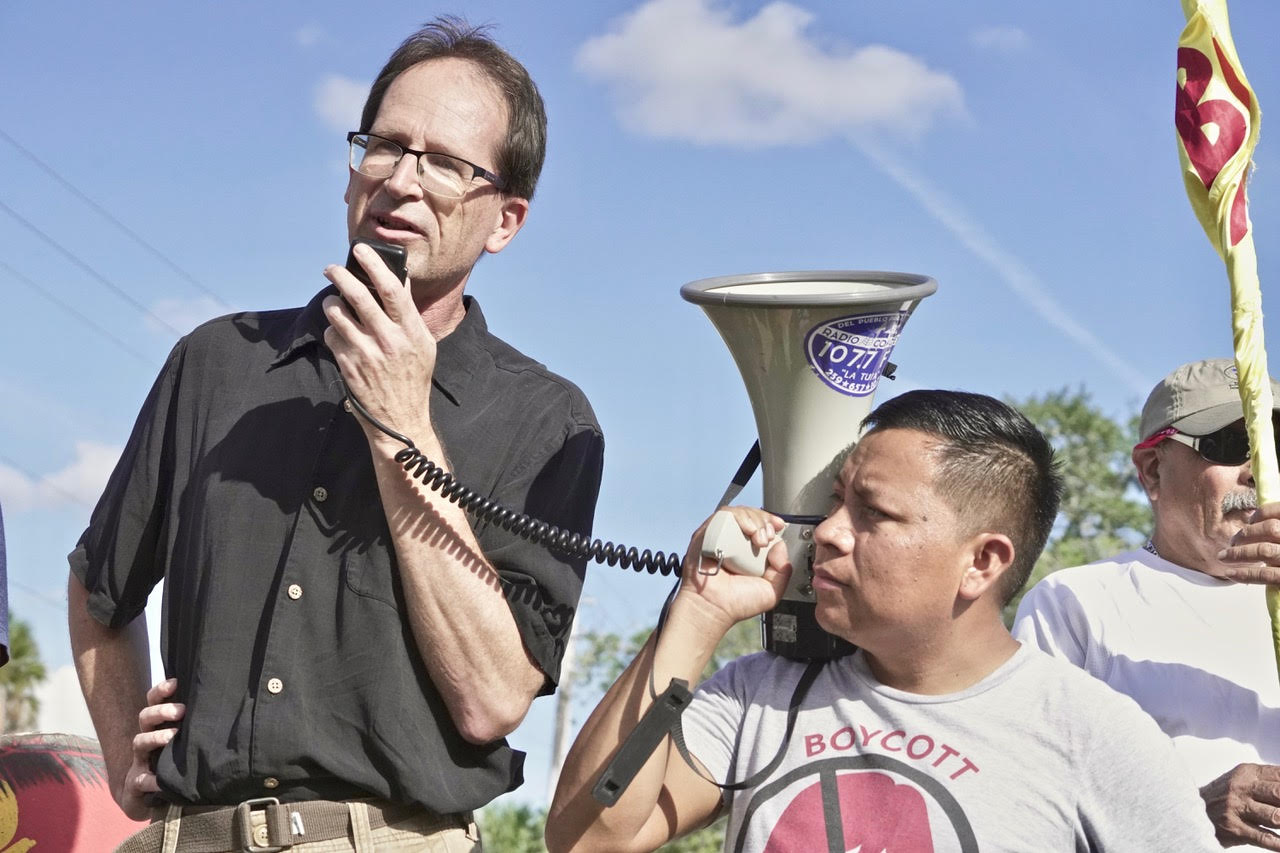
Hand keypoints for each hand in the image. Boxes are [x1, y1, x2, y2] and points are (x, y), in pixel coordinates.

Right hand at [117, 678, 184, 820]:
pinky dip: (148, 780)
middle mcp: (147, 739)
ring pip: (139, 742)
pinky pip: (139, 781)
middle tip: (181, 711)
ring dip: (155, 737)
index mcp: (159, 725)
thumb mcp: (186, 741)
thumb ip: (196, 725)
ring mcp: (140, 760)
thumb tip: (224, 705)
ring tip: (172, 736)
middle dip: (162, 711)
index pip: (154, 701)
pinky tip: (157, 781)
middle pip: (145, 717)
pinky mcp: (136, 783)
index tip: (176, 682)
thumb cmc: (176, 763)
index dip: (161, 690)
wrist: (151, 799)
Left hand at [322, 245, 436, 445]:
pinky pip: (332, 336)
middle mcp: (389, 340)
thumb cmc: (414, 379)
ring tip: (334, 302)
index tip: (361, 251)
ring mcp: (367, 353)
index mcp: (411, 332)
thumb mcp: (423, 346)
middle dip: (340, 275)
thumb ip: (410, 315)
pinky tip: (340, 336)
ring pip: (338, 313)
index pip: (392, 289)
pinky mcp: (348, 366)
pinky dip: (332, 331)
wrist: (401, 422)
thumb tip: (399, 280)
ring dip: (332, 303)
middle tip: (331, 268)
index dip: (374, 265)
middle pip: (359, 295)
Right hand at [672, 506, 791, 634]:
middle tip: (767, 537)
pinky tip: (747, 531)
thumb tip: (781, 546)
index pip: (762, 525)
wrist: (713, 607)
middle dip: (765, 521)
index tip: (779, 527)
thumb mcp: (771, 590)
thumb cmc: (735, 603)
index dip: (772, 522)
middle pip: (752, 515)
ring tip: (758, 537)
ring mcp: (720, 536)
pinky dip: (738, 518)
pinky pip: (723, 516)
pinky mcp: (707, 533)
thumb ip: (783, 570)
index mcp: (749, 551)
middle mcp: (735, 542)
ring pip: (739, 513)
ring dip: (754, 520)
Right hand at [1201, 763, 1279, 849]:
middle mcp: (1240, 788)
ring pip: (1276, 816)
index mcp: (1246, 773)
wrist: (1194, 812)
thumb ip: (1268, 779)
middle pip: (1279, 793)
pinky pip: (1265, 838)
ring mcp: (1237, 809)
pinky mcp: (1235, 829)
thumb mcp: (1242, 780)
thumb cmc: (1225, 796)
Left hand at [1219, 502, 1279, 584]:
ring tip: (1224, 556)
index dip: (1261, 514)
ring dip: (1238, 553)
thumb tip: (1257, 524)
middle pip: (1269, 529)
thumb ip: (1279, 528)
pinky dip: (1245, 573)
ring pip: (1263, 550)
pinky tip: (1231, 574)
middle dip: (1246, 534)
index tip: (1250, 520)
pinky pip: (1266, 574)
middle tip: (1232, 541)